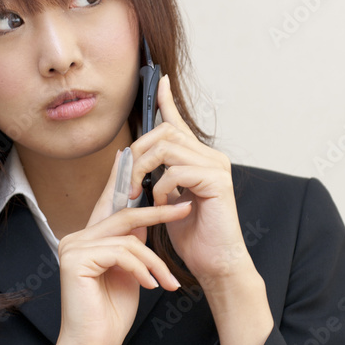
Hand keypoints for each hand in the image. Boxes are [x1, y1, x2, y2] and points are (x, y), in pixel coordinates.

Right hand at [56, 150, 191, 344]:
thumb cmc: (110, 316)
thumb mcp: (129, 273)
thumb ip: (131, 247)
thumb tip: (144, 221)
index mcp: (86, 240)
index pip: (109, 205)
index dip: (128, 184)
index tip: (150, 171)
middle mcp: (75, 239)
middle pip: (123, 216)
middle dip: (158, 214)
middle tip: (185, 210)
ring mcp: (72, 248)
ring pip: (128, 239)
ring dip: (155, 261)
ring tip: (167, 282)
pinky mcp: (75, 260)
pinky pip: (121, 253)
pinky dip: (141, 269)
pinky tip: (150, 286)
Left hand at [129, 74, 252, 289]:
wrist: (216, 263)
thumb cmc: (193, 238)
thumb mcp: (166, 201)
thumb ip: (156, 177)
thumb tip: (132, 159)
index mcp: (199, 159)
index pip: (178, 123)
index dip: (166, 101)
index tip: (157, 81)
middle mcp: (210, 157)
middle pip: (164, 131)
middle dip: (138, 153)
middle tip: (128, 181)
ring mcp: (216, 166)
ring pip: (167, 147)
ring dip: (143, 170)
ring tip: (139, 194)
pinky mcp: (216, 180)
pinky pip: (176, 170)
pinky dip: (162, 187)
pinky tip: (164, 204)